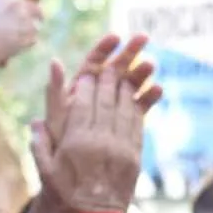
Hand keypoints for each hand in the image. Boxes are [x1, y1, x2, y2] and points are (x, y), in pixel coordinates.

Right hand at [0, 0, 59, 67]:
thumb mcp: (0, 2)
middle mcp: (18, 3)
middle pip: (38, 11)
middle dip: (33, 18)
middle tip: (15, 27)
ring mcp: (23, 19)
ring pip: (37, 25)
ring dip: (28, 31)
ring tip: (10, 34)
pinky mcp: (27, 35)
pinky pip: (34, 38)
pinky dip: (26, 42)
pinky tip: (12, 42)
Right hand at [30, 64, 142, 212]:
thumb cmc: (66, 194)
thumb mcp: (45, 171)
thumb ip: (39, 144)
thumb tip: (34, 121)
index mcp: (76, 142)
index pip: (82, 103)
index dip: (85, 85)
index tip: (87, 73)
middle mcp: (99, 141)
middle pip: (104, 100)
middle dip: (106, 81)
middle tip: (108, 68)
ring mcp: (120, 147)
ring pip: (123, 108)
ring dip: (124, 89)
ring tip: (122, 76)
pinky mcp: (135, 155)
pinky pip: (136, 123)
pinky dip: (136, 107)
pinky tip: (133, 98)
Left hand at [43, 34, 162, 147]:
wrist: (74, 176)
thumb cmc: (59, 146)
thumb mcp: (55, 116)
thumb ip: (55, 91)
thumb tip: (54, 61)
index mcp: (79, 89)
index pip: (92, 63)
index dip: (103, 49)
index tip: (115, 37)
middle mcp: (98, 95)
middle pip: (114, 69)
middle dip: (128, 54)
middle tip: (142, 39)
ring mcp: (113, 108)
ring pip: (128, 85)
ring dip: (140, 73)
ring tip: (151, 65)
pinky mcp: (125, 122)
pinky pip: (138, 107)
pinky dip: (148, 98)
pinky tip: (158, 90)